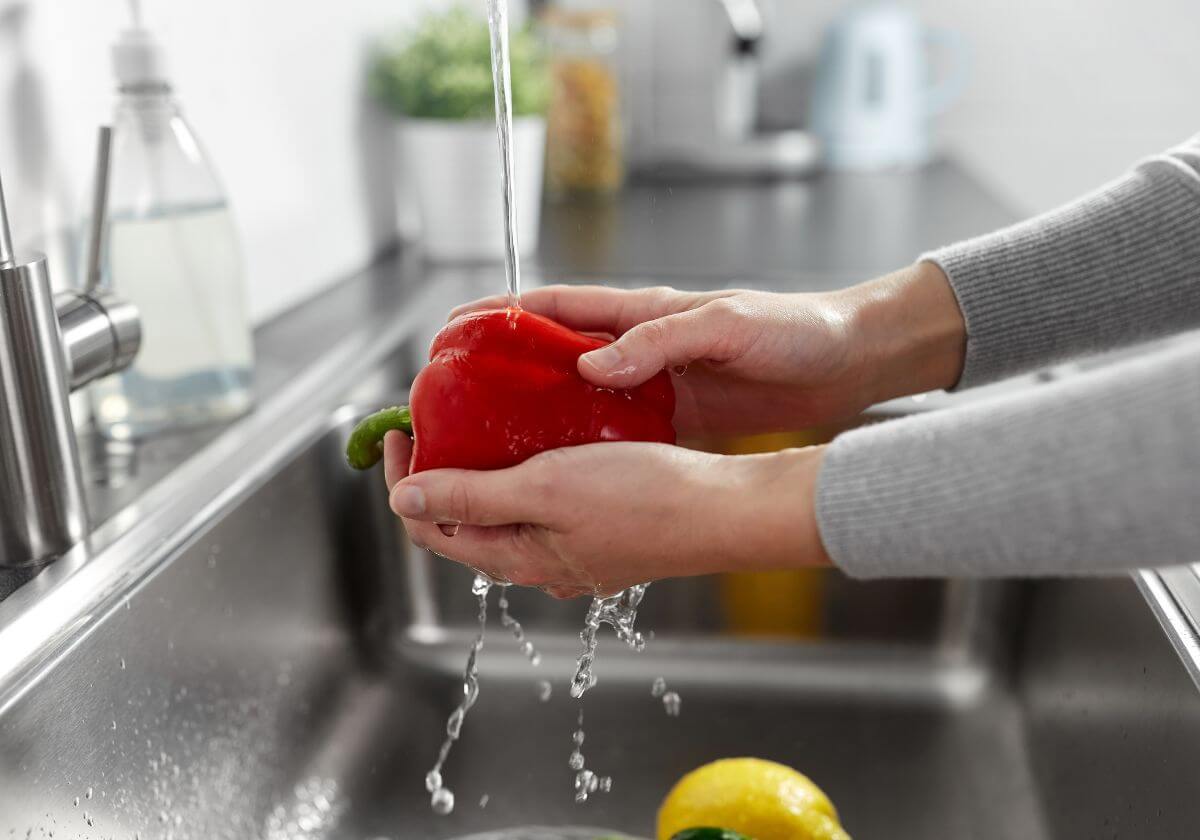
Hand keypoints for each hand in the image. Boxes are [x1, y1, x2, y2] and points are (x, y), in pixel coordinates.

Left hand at [382, 431, 830, 596]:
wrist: (724, 510)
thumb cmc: (643, 497)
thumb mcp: (544, 488)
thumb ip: (472, 496)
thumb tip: (403, 502)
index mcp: (519, 559)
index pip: (432, 528)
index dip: (402, 481)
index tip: (399, 431)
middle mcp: (543, 564)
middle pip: (466, 522)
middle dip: (439, 475)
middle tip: (435, 422)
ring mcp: (576, 551)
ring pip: (508, 513)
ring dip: (482, 473)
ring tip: (482, 424)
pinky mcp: (605, 532)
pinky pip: (547, 506)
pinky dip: (526, 473)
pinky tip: (542, 440)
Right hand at [450, 262, 965, 436]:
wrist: (848, 363)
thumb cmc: (796, 331)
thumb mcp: (728, 326)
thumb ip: (660, 341)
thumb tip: (590, 364)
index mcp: (640, 311)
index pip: (551, 304)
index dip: (496, 314)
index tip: (449, 331)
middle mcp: (637, 345)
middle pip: (548, 355)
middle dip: (498, 372)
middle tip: (455, 403)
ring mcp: (651, 382)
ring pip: (572, 397)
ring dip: (531, 414)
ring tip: (487, 445)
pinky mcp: (672, 416)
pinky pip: (610, 429)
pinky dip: (579, 445)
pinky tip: (555, 470)